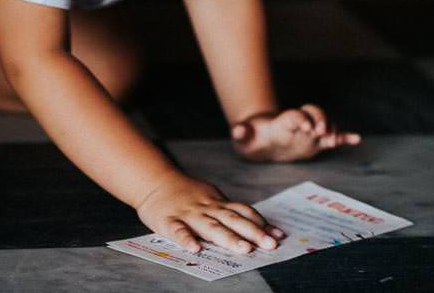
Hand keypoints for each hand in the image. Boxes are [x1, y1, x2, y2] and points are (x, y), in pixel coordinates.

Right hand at [136, 172, 285, 254]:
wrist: (154, 182)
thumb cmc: (186, 194)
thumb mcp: (210, 197)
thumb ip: (230, 212)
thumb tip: (259, 227)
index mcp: (217, 203)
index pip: (243, 211)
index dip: (261, 223)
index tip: (279, 236)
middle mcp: (206, 208)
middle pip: (232, 220)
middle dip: (253, 232)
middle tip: (270, 245)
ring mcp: (188, 214)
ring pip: (210, 226)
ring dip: (228, 237)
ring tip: (244, 249)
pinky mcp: (168, 221)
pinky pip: (178, 231)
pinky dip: (186, 239)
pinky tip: (195, 249)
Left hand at [231, 104, 360, 162]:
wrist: (259, 138)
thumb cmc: (252, 137)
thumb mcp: (243, 137)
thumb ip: (240, 132)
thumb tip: (236, 130)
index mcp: (282, 122)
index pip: (294, 116)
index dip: (301, 118)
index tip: (306, 127)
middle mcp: (298, 124)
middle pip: (313, 113)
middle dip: (320, 119)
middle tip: (321, 131)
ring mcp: (308, 132)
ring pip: (326, 123)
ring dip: (333, 128)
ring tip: (335, 140)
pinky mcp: (315, 141)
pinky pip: (332, 137)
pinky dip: (344, 137)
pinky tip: (356, 139)